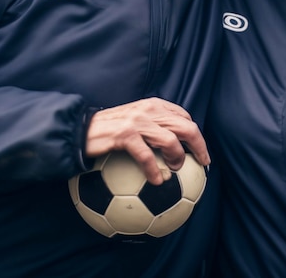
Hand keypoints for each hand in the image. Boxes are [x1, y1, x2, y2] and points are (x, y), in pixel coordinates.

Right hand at [85, 97, 209, 184]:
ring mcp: (137, 121)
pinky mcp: (125, 135)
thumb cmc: (110, 130)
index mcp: (154, 104)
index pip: (184, 116)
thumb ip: (154, 126)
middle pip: (185, 126)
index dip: (196, 134)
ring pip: (171, 140)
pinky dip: (154, 171)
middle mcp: (149, 109)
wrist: (82, 130)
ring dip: (178, 158)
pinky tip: (156, 181)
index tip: (200, 151)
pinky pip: (147, 156)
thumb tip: (176, 145)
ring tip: (177, 170)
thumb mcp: (135, 120)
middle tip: (203, 163)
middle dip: (199, 145)